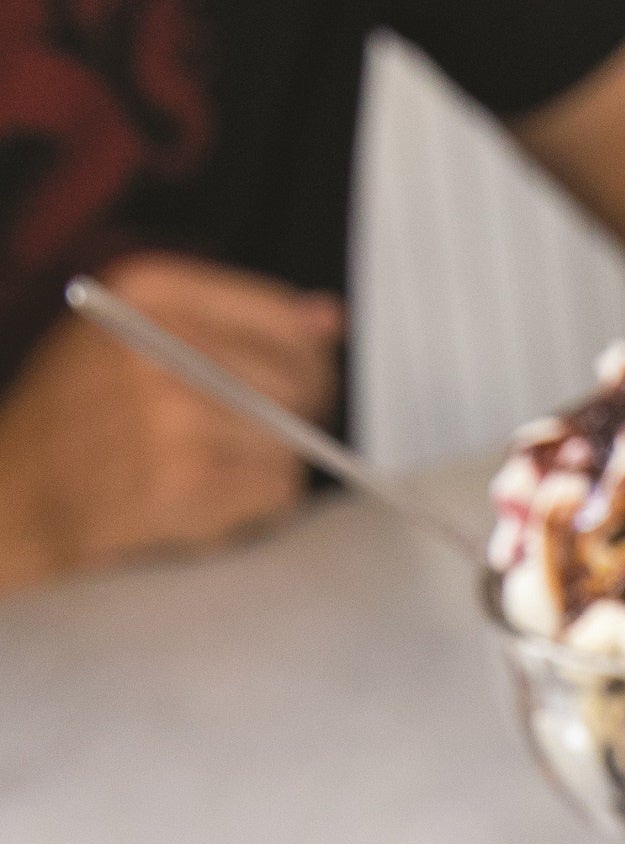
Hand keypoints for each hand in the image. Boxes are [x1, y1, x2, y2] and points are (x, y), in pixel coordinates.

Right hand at [0, 254, 341, 592]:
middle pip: (300, 386)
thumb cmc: (83, 414)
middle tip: (252, 439)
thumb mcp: (135, 333)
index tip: (299, 383)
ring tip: (214, 469)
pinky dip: (256, 505)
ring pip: (292, 445)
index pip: (285, 320)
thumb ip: (234, 320)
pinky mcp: (185, 485)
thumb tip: (329, 319)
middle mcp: (161, 347)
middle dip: (296, 420)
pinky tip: (209, 499)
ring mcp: (173, 419)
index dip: (309, 361)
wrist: (17, 492)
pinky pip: (275, 494)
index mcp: (149, 293)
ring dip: (270, 467)